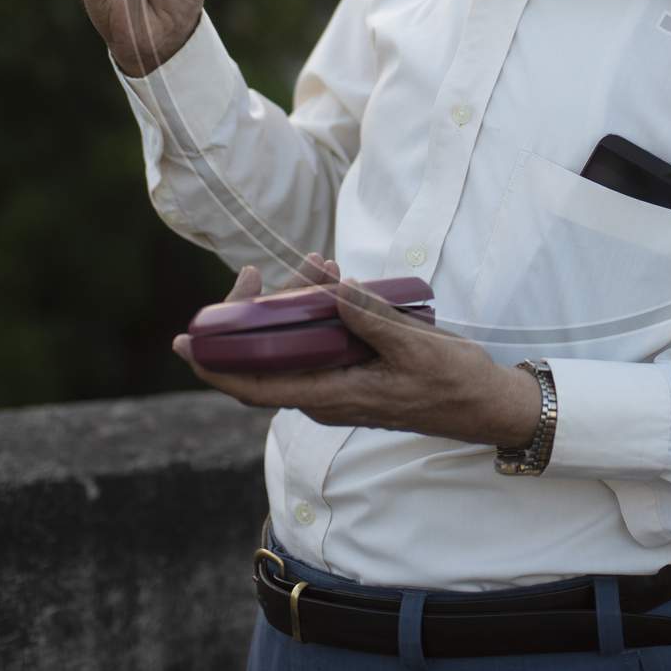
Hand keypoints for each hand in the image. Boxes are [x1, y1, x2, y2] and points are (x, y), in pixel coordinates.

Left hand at [172, 258, 543, 449]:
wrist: (484, 405)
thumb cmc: (452, 384)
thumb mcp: (415, 347)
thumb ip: (371, 319)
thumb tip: (330, 291)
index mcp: (331, 396)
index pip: (253, 387)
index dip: (213, 365)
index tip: (186, 337)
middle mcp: (325, 394)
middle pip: (266, 360)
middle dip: (254, 314)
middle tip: (260, 272)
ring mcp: (336, 385)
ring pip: (291, 348)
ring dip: (290, 308)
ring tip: (314, 265)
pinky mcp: (351, 373)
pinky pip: (315, 344)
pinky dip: (312, 314)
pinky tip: (328, 283)